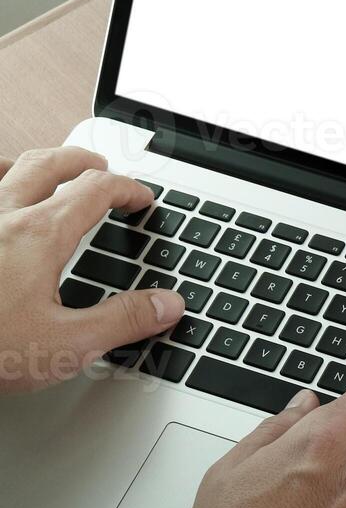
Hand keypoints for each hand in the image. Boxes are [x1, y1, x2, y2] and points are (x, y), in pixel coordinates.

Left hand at [0, 147, 185, 393]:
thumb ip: (124, 320)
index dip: (127, 189)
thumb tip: (167, 303)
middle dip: (83, 162)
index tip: (142, 199)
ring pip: (6, 167)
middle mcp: (2, 215)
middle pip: (50, 164)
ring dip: (36, 163)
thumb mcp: (67, 345)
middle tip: (102, 169)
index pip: (96, 191)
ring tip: (51, 171)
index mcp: (40, 236)